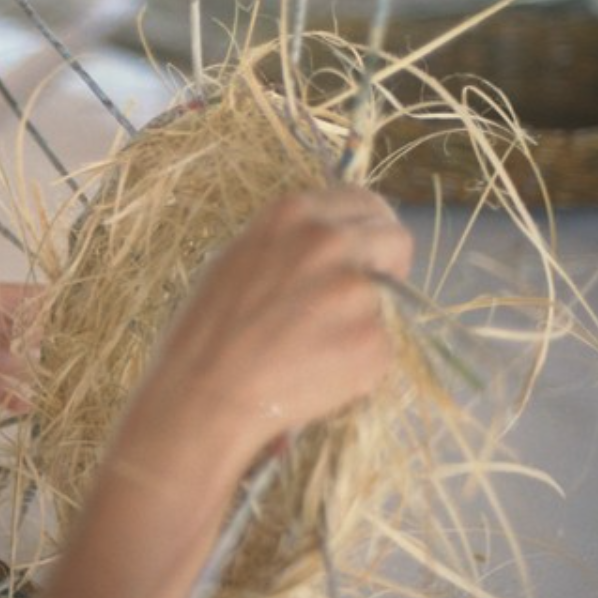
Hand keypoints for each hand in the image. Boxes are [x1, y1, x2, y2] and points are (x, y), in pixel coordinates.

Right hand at [123, 187, 413, 469]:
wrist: (203, 395)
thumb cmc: (205, 332)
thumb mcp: (237, 259)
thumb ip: (290, 243)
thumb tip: (332, 247)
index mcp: (293, 214)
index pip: (364, 203)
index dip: (366, 230)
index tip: (365, 252)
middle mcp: (331, 242)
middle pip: (394, 239)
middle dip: (385, 264)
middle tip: (357, 298)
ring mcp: (358, 292)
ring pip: (389, 299)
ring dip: (363, 319)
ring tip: (314, 347)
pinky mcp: (375, 342)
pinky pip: (382, 347)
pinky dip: (359, 361)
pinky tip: (317, 372)